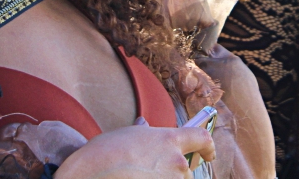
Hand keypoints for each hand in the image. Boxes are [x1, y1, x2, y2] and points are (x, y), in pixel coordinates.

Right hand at [53, 124, 214, 178]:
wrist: (90, 176)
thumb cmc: (105, 153)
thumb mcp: (125, 134)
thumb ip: (143, 131)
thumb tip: (144, 124)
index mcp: (170, 139)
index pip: (201, 139)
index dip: (207, 147)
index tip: (208, 154)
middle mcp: (176, 161)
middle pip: (186, 169)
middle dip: (172, 172)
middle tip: (148, 171)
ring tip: (138, 176)